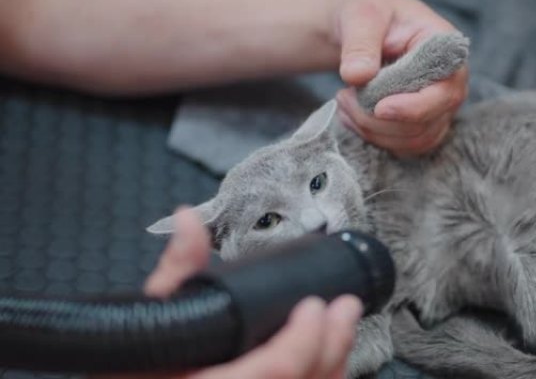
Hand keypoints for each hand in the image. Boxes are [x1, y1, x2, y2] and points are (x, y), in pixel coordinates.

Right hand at [102, 208, 362, 378]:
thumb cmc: (142, 365)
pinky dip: (325, 374)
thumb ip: (177, 270)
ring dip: (335, 360)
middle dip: (333, 342)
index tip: (314, 305)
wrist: (145, 378)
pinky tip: (329, 355)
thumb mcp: (152, 316)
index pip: (276, 369)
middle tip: (345, 308)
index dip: (304, 339)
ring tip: (340, 326)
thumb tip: (189, 220)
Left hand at [331, 0, 467, 155]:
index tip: (379, 108)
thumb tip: (357, 75)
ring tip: (344, 101)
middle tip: (344, 97)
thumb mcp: (362, 16)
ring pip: (413, 140)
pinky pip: (403, 146)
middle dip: (379, 120)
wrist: (364, 30)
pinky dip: (373, 138)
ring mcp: (438, 108)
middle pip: (426, 122)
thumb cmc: (370, 17)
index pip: (445, 91)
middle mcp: (450, 83)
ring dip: (372, 130)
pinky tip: (352, 116)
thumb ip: (360, 43)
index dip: (413, 107)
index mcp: (445, 50)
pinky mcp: (422, 125)